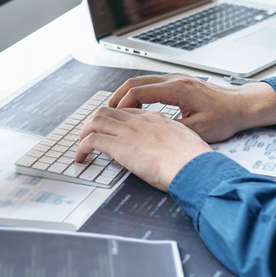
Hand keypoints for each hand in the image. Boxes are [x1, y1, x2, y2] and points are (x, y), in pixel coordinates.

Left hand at [75, 107, 210, 191]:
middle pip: (108, 111)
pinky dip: (81, 148)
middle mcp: (140, 120)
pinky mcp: (119, 145)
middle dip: (94, 122)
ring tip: (81, 146)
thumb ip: (174, 141)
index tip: (110, 129)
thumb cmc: (194, 160)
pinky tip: (81, 157)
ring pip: (96, 121)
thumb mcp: (186, 142)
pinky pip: (91, 141)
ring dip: (84, 133)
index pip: (128, 112)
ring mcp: (128, 131)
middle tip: (89, 134)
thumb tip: (172, 150)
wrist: (193, 165)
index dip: (115, 119)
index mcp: (156, 119)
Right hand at [109, 74, 275, 142]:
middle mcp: (174, 80)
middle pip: (134, 83)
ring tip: (116, 111)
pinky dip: (138, 94)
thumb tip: (150, 137)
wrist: (243, 105)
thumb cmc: (225, 117)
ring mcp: (176, 79)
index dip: (121, 106)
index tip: (112, 118)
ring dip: (126, 95)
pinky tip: (136, 108)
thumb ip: (172, 130)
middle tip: (105, 113)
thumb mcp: (198, 130)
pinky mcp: (179, 83)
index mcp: (176, 89)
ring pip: (141, 81)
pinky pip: (151, 84)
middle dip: (117, 98)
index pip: (138, 92)